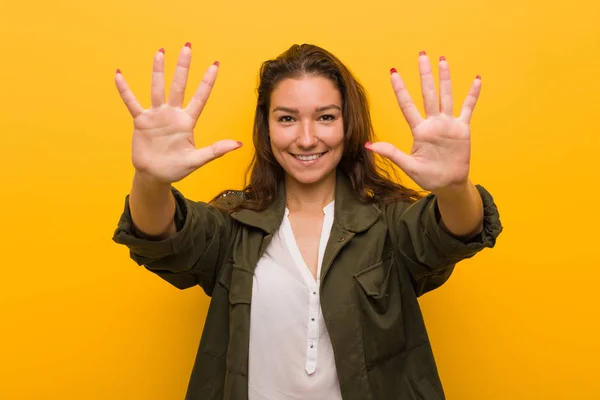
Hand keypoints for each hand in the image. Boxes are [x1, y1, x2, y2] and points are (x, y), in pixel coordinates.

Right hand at [115, 43, 241, 184]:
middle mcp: (173, 114)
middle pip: (179, 86)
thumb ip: (216, 150)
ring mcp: (157, 116)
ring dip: (158, 71)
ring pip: (157, 89)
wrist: (155, 176)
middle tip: (187, 47)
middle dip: (183, 67)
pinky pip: (132, 102)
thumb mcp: (197, 160)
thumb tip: (239, 144)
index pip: (200, 97)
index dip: (207, 82)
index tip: (215, 64)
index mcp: (187, 122)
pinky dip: (125, 90)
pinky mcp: (141, 121)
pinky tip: (119, 74)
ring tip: (160, 52)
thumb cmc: (177, 168)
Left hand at [365, 52, 480, 193]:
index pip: (407, 105)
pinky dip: (472, 95)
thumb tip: (368, 146)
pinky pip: (467, 108)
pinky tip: (476, 80)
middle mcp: (432, 123)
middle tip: (422, 55)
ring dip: (445, 79)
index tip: (393, 72)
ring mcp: (448, 124)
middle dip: (424, 75)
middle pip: (427, 94)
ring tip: (442, 61)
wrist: (448, 184)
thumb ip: (392, 153)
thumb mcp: (408, 166)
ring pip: (446, 96)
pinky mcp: (462, 129)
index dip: (400, 89)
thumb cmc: (427, 176)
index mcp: (418, 130)